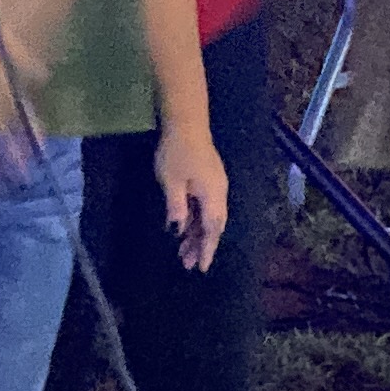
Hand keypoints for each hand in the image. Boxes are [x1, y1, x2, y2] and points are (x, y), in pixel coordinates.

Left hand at [156, 119, 229, 270]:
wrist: (186, 123)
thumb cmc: (177, 152)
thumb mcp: (171, 181)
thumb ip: (176, 206)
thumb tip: (177, 229)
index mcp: (212, 196)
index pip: (211, 230)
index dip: (206, 250)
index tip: (200, 267)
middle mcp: (218, 193)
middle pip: (212, 226)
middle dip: (200, 245)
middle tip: (186, 264)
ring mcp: (215, 186)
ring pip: (208, 217)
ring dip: (196, 234)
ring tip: (182, 252)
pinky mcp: (208, 180)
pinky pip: (204, 206)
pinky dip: (195, 220)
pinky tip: (183, 228)